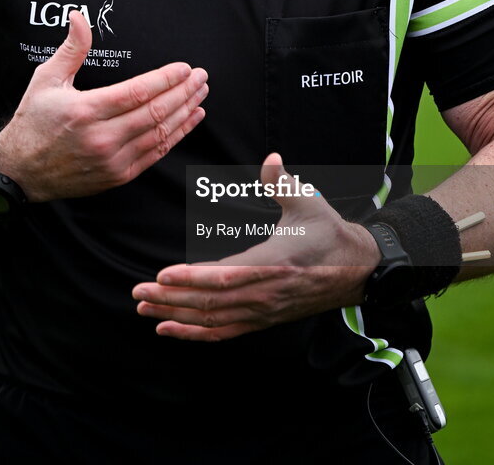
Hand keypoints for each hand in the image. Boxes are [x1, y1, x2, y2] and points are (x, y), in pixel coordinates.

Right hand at [0, 11, 207, 200]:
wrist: (20, 171)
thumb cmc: (34, 122)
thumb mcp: (46, 79)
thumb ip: (71, 48)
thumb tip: (79, 16)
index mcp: (87, 111)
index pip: (138, 92)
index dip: (166, 79)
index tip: (185, 68)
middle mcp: (102, 138)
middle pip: (155, 112)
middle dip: (184, 92)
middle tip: (201, 77)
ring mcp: (112, 160)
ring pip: (160, 134)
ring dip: (185, 112)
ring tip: (201, 94)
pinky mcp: (118, 176)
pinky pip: (155, 154)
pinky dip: (177, 136)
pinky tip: (191, 119)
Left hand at [132, 153, 379, 340]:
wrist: (356, 271)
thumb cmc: (328, 234)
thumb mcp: (308, 203)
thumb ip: (283, 182)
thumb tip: (270, 159)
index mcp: (272, 264)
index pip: (224, 277)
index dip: (191, 279)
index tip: (161, 275)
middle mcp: (264, 294)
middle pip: (210, 303)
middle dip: (171, 299)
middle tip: (137, 293)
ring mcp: (262, 311)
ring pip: (212, 320)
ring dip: (176, 316)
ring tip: (144, 309)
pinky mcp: (262, 320)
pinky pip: (223, 332)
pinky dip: (194, 334)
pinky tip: (169, 328)